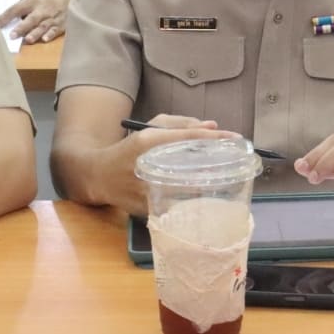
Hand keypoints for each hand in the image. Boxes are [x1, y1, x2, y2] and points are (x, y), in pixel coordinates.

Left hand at [0, 0, 69, 42]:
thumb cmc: (43, 1)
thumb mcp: (31, 0)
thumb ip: (20, 10)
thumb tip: (2, 23)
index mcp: (32, 1)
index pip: (17, 8)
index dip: (7, 16)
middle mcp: (42, 9)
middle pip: (31, 18)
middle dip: (22, 27)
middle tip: (12, 35)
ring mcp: (52, 17)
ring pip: (43, 26)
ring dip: (35, 33)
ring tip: (28, 40)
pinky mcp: (60, 25)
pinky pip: (55, 30)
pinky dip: (50, 35)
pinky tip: (45, 39)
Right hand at [98, 114, 226, 215]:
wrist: (98, 177)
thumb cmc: (129, 149)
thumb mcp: (150, 129)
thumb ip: (181, 124)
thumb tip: (213, 125)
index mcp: (147, 142)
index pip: (186, 138)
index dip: (213, 138)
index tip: (235, 138)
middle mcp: (147, 165)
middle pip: (190, 166)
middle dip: (216, 164)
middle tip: (235, 160)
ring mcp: (147, 190)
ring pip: (186, 189)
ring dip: (207, 184)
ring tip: (224, 177)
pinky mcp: (148, 209)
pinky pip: (177, 204)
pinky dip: (192, 199)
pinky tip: (204, 195)